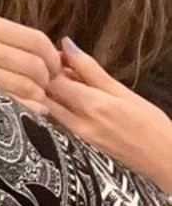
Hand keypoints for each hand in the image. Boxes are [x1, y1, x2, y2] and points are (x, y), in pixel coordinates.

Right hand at [0, 14, 60, 113]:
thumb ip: (9, 43)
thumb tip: (59, 57)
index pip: (38, 40)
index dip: (53, 60)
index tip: (51, 72)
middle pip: (37, 66)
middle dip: (47, 83)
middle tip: (40, 91)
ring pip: (29, 88)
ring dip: (37, 99)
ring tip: (29, 102)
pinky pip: (15, 106)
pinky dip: (27, 112)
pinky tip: (20, 112)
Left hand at [46, 40, 171, 190]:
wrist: (164, 160)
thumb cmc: (151, 125)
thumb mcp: (122, 91)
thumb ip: (90, 69)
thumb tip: (67, 46)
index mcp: (91, 105)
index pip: (51, 79)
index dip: (49, 63)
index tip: (59, 55)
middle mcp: (78, 122)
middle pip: (45, 94)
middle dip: (47, 77)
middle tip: (61, 67)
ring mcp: (77, 135)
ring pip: (48, 108)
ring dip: (52, 91)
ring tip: (70, 82)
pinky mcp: (78, 144)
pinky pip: (58, 120)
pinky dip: (59, 105)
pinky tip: (73, 99)